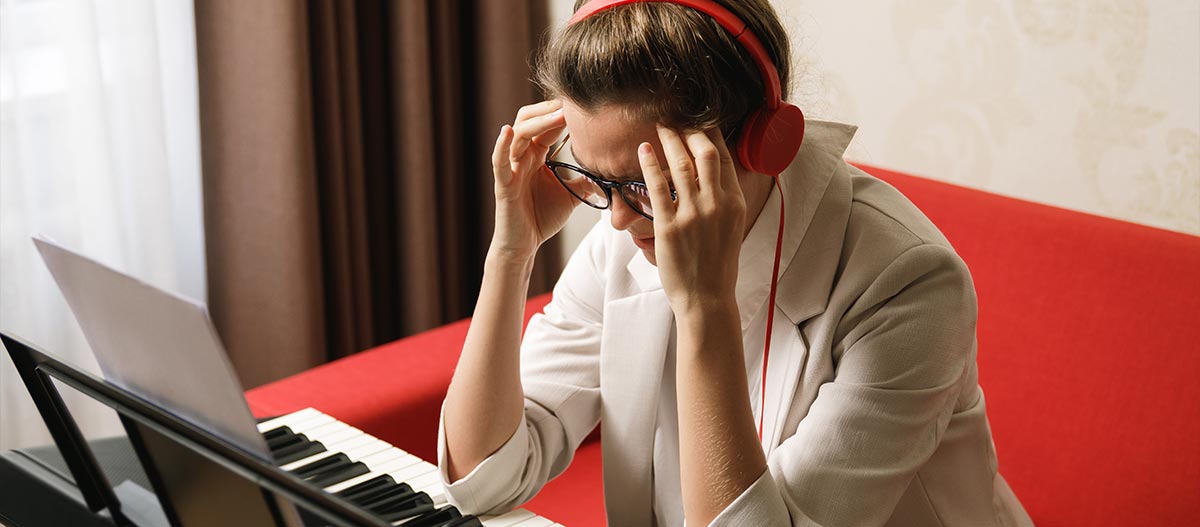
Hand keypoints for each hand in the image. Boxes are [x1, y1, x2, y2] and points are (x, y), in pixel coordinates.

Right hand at [490, 100, 577, 260]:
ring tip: (558, 113)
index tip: (583, 103)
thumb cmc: (541, 217)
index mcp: (536, 155)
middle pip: (529, 120)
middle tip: (572, 102)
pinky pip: (499, 162)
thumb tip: (610, 173)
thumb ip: (586, 181)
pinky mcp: (503, 184)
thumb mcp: (571, 195)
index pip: (547, 124)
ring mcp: (511, 168)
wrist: (525, 245)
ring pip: (518, 134)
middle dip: (549, 109)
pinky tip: (507, 131)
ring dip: (538, 121)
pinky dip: (501, 145)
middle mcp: (521, 156)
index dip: (562, 112)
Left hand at [638, 126, 746, 314]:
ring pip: (681, 164)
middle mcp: (716, 204)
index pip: (725, 157)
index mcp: (734, 203)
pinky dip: (649, 164)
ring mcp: (693, 214)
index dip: (711, 133)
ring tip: (660, 125)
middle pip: (705, 152)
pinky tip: (643, 150)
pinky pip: (657, 187)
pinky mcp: (669, 226)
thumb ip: (723, 200)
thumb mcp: (731, 227)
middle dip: (690, 129)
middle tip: (677, 116)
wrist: (707, 298)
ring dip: (669, 140)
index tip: (700, 119)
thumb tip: (713, 177)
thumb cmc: (717, 265)